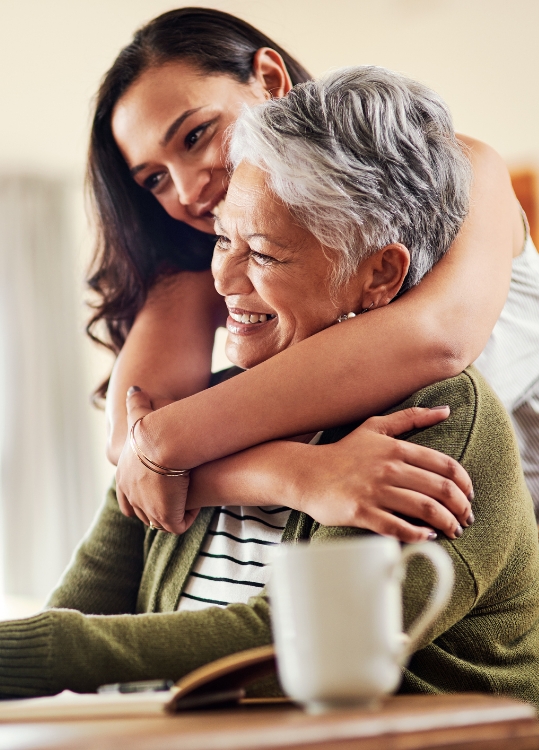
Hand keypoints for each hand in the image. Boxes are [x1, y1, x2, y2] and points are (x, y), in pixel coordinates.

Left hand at [115, 387, 197, 533]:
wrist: (163, 442)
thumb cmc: (154, 427)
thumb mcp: (141, 415)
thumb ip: (136, 403)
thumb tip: (135, 388)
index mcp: (124, 478)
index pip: (127, 499)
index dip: (141, 498)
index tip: (158, 491)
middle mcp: (132, 497)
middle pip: (144, 514)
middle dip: (160, 508)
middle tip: (177, 497)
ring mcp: (148, 509)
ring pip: (161, 521)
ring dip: (175, 512)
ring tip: (190, 500)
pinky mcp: (166, 516)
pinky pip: (179, 524)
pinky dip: (188, 516)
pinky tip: (198, 503)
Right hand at [292, 406, 472, 542]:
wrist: (306, 473)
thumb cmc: (344, 452)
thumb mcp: (376, 427)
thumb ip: (411, 417)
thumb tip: (445, 410)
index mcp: (396, 448)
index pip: (445, 466)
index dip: (464, 484)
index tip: (468, 496)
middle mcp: (389, 468)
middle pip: (440, 490)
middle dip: (460, 508)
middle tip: (465, 518)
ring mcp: (375, 491)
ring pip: (424, 509)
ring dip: (446, 523)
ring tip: (453, 531)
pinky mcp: (361, 512)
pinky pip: (397, 527)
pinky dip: (417, 534)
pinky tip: (426, 536)